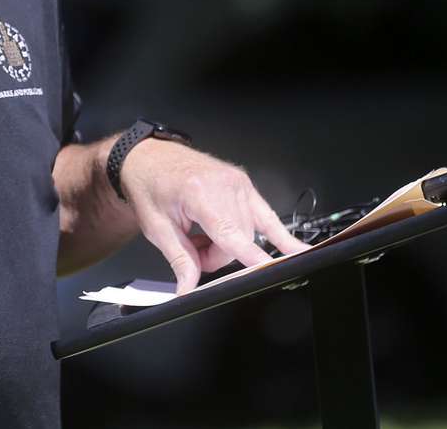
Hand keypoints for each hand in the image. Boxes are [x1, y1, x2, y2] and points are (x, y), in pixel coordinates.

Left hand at [119, 140, 309, 294]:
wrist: (149, 157)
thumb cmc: (150, 186)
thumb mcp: (157, 227)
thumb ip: (180, 259)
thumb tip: (189, 289)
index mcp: (199, 192)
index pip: (230, 233)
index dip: (249, 257)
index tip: (266, 271)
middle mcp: (224, 184)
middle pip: (239, 240)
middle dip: (218, 256)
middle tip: (194, 251)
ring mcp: (238, 182)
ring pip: (249, 233)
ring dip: (228, 245)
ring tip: (203, 237)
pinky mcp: (244, 184)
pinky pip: (266, 215)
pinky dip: (278, 234)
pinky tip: (297, 249)